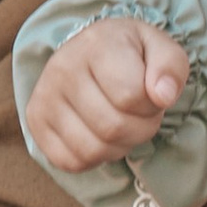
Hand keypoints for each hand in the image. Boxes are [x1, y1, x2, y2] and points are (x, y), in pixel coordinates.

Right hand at [23, 19, 186, 175]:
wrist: (91, 51)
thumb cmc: (131, 53)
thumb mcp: (160, 48)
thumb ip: (171, 67)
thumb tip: (163, 96)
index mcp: (95, 44)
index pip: (131, 96)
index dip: (153, 105)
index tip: (151, 94)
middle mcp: (62, 68)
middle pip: (113, 128)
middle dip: (141, 129)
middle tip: (140, 114)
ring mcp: (43, 97)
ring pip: (93, 150)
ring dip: (120, 147)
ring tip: (122, 123)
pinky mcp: (35, 123)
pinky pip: (71, 162)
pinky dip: (95, 158)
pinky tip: (100, 134)